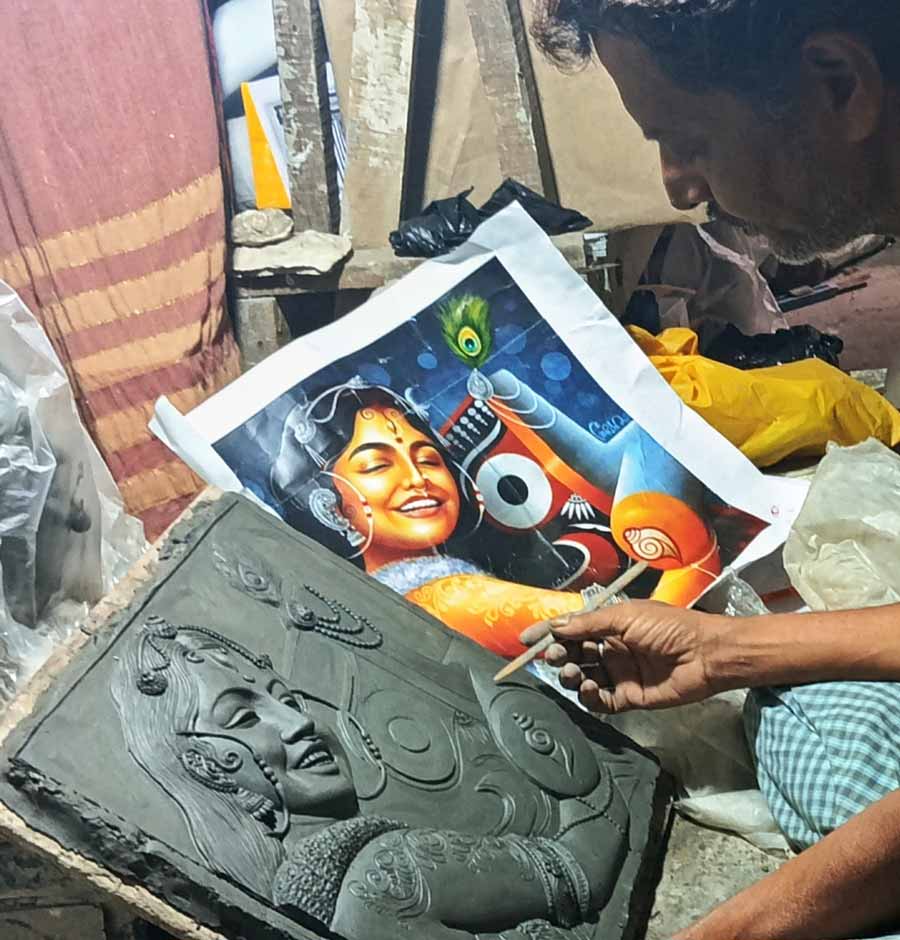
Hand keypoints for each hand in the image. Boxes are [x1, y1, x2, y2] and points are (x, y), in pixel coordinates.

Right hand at [520, 601, 727, 713]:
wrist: (705, 654)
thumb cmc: (668, 627)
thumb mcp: (625, 616)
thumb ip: (588, 624)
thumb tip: (556, 626)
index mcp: (610, 625)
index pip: (572, 629)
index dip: (548, 634)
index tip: (526, 641)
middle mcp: (611, 649)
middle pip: (574, 654)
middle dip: (559, 655)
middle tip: (555, 657)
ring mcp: (619, 674)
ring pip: (583, 678)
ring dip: (573, 675)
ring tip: (575, 673)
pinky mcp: (629, 698)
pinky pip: (601, 701)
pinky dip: (591, 697)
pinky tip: (592, 689)